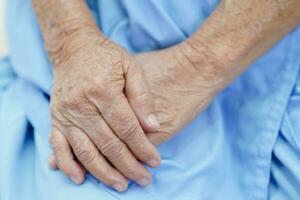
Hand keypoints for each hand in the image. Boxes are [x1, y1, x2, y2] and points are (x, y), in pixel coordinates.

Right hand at [50, 42, 226, 184]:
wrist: (73, 47)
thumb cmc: (106, 56)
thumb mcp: (131, 67)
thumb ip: (142, 97)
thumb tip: (152, 127)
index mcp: (103, 90)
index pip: (127, 128)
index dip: (143, 147)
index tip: (155, 162)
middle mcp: (82, 105)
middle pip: (109, 144)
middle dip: (129, 165)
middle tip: (144, 179)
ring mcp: (66, 113)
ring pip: (86, 151)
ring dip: (104, 172)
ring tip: (121, 185)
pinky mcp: (56, 118)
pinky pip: (59, 146)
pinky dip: (68, 165)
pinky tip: (80, 179)